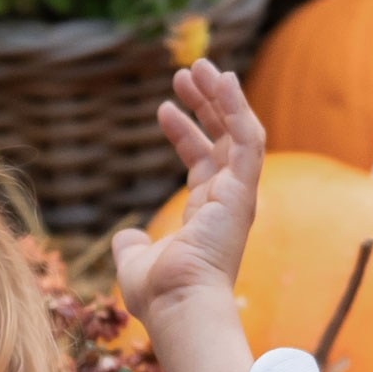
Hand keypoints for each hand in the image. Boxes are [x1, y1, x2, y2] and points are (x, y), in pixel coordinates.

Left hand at [111, 58, 264, 332]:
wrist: (178, 306)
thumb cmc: (160, 293)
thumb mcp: (136, 262)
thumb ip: (132, 245)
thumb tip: (124, 237)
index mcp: (207, 215)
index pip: (202, 161)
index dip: (185, 131)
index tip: (163, 107)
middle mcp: (228, 201)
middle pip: (224, 139)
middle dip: (206, 103)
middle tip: (186, 72)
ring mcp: (239, 195)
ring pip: (239, 132)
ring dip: (222, 97)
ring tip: (200, 66)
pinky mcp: (244, 190)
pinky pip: (248, 138)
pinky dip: (238, 107)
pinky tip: (223, 79)